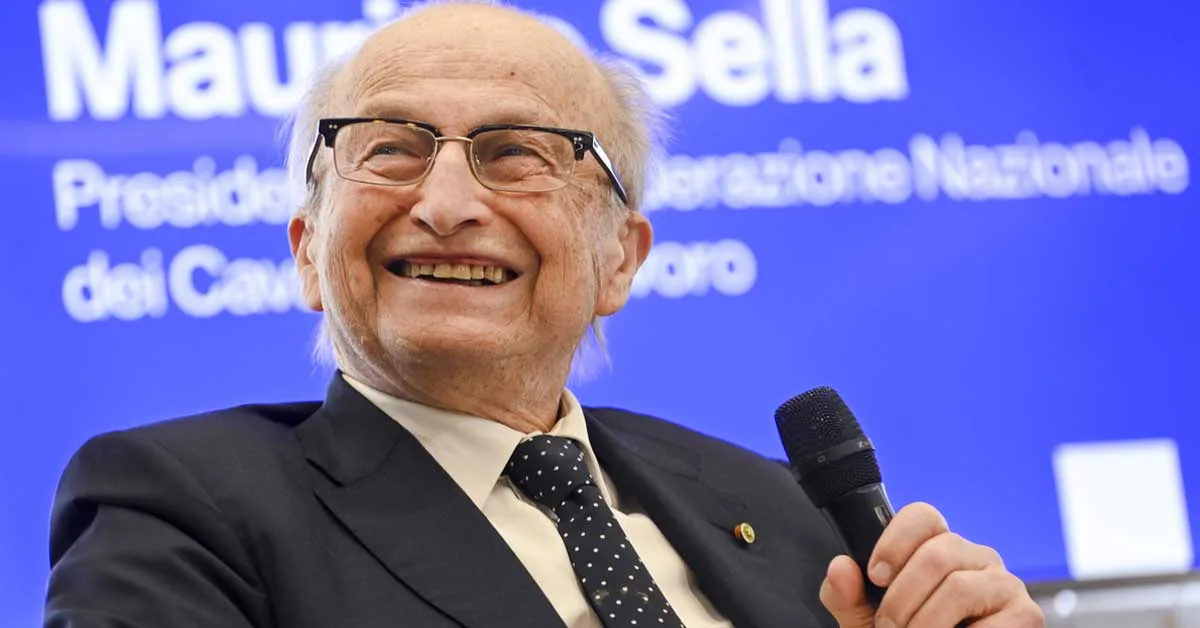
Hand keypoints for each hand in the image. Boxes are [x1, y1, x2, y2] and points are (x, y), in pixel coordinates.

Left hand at [818, 502, 1043, 626]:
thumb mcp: (869, 623)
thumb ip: (847, 598)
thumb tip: (841, 567)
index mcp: (940, 550)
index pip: (923, 516)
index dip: (895, 541)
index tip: (876, 576)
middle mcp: (976, 558)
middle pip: (936, 554)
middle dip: (902, 599)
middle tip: (889, 627)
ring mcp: (1004, 584)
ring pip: (958, 587)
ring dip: (926, 622)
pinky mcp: (1025, 614)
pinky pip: (989, 622)